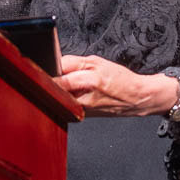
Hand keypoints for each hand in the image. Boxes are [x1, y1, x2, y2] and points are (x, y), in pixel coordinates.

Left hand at [54, 54, 179, 115]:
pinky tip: (76, 93)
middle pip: (54, 89)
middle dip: (52, 80)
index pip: (57, 77)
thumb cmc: (119, 80)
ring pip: (59, 97)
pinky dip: (67, 97)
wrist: (135, 99)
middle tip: (57, 74)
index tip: (45, 67)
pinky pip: (66, 104)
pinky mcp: (81, 116)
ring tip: (71, 84)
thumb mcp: (96, 62)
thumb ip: (72, 62)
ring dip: (59, 89)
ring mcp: (81, 110)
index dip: (49, 71)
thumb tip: (54, 63)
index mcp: (88, 81)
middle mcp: (83, 99)